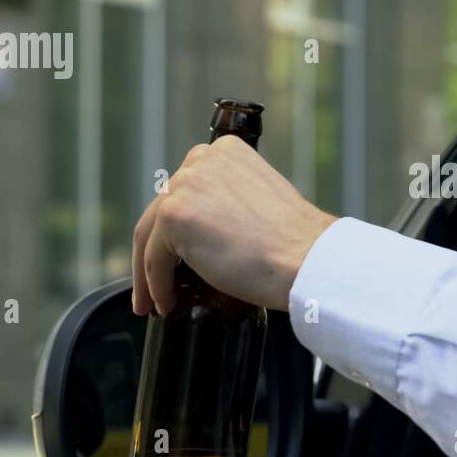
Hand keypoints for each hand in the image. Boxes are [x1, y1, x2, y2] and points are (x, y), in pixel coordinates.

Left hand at [131, 135, 336, 313]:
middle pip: (160, 212)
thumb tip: (202, 233)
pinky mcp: (174, 216)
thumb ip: (228, 204)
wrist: (306, 260)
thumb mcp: (259, 204)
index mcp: (224, 152)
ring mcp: (185, 184)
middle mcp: (201, 160)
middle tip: (157, 285)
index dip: (175, 231)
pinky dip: (156, 286)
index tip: (175, 257)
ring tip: (156, 301)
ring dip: (150, 273)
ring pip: (150, 236)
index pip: (184, 193)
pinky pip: (153, 259)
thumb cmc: (293, 245)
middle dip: (156, 252)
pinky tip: (167, 304)